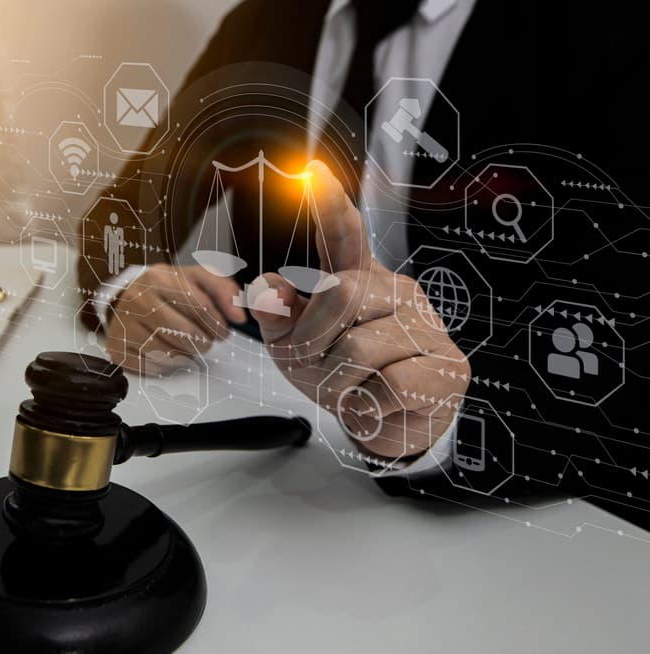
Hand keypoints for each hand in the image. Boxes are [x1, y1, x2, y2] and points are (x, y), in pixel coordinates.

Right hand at [105, 264, 246, 372]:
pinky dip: (167, 364)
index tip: (223, 331)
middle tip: (207, 340)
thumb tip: (240, 316)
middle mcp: (137, 299)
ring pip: (171, 353)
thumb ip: (224, 290)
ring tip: (188, 344)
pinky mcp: (116, 347)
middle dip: (205, 341)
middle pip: (187, 334)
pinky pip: (153, 367)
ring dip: (188, 354)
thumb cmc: (168, 290)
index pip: (201, 306)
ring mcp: (124, 324)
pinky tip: (167, 350)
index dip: (218, 323)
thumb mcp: (196, 279)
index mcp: (159, 277)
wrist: (127, 297)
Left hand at [250, 161, 469, 459]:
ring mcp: (427, 328)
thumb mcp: (295, 346)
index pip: (343, 234)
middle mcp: (397, 292)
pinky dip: (367, 406)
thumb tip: (267, 288)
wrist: (387, 424)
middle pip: (340, 294)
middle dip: (311, 341)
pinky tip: (376, 404)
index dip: (329, 203)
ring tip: (350, 390)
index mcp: (359, 278)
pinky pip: (387, 385)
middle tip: (318, 368)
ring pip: (358, 348)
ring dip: (336, 383)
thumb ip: (278, 317)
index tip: (312, 172)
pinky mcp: (447, 368)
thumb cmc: (342, 374)